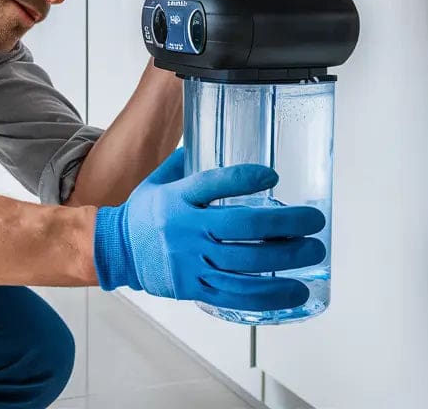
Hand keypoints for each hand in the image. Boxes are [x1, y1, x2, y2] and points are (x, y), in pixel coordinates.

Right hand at [94, 148, 325, 310]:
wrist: (114, 251)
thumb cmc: (144, 214)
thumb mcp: (159, 180)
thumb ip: (188, 162)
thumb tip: (213, 131)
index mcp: (178, 198)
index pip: (213, 183)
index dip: (245, 178)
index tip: (272, 175)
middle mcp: (186, 230)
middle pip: (241, 226)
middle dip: (284, 224)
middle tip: (314, 221)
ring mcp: (191, 261)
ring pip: (245, 264)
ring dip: (285, 260)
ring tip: (313, 252)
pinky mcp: (194, 287)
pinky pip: (235, 294)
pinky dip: (268, 295)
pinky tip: (294, 291)